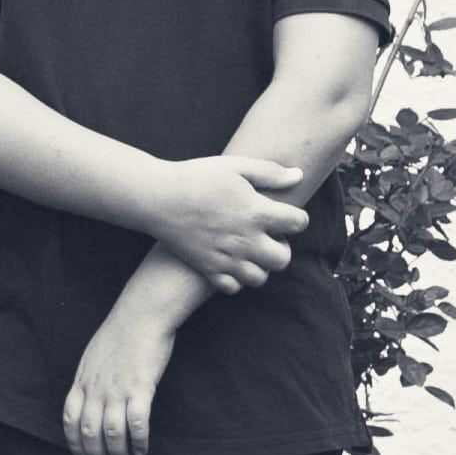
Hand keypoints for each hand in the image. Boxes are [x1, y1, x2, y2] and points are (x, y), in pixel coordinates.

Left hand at [63, 307, 177, 454]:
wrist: (141, 314)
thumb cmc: (120, 333)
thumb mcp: (93, 357)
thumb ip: (89, 380)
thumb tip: (89, 399)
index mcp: (82, 381)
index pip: (70, 419)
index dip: (74, 443)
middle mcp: (96, 388)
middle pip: (89, 432)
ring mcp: (117, 389)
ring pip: (112, 433)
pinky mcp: (140, 387)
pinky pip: (137, 422)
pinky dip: (139, 441)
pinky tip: (142, 450)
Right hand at [144, 153, 304, 293]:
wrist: (157, 197)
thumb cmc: (196, 177)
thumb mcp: (235, 166)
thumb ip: (270, 172)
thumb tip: (298, 175)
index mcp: (256, 212)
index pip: (298, 223)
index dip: (296, 218)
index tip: (283, 214)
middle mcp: (245, 239)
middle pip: (283, 258)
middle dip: (281, 247)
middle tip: (267, 235)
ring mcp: (226, 258)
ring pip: (259, 278)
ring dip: (260, 265)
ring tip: (249, 250)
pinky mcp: (207, 269)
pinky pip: (233, 287)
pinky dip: (236, 279)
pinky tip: (230, 262)